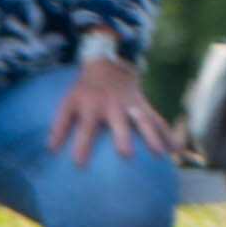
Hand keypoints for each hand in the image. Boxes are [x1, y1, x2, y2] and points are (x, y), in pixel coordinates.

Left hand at [51, 55, 173, 159]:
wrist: (110, 63)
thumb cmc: (85, 89)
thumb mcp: (68, 101)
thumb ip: (59, 124)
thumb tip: (49, 148)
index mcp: (92, 106)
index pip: (85, 127)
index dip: (81, 143)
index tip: (79, 163)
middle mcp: (113, 106)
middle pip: (119, 122)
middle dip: (122, 136)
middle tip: (125, 153)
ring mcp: (131, 105)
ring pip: (143, 120)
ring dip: (152, 136)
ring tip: (159, 153)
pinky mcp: (144, 106)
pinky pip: (157, 121)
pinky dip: (168, 134)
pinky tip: (176, 150)